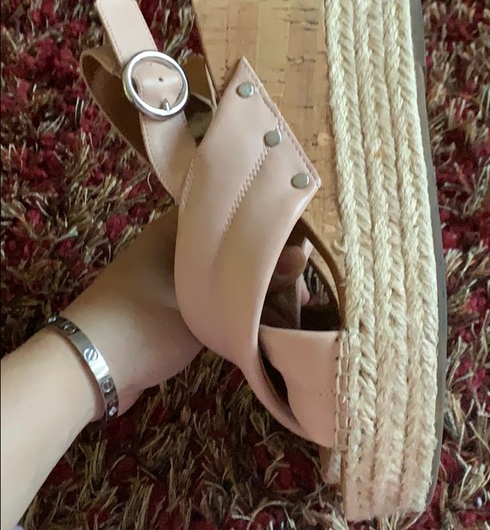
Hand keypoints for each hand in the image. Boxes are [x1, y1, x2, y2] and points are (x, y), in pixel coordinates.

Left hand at [63, 209, 308, 419]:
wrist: (87, 370)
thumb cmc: (143, 323)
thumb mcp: (204, 303)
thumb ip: (254, 281)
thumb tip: (302, 257)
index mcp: (179, 230)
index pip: (237, 218)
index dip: (274, 233)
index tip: (304, 256)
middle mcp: (179, 247)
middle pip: (238, 250)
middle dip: (272, 270)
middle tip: (303, 293)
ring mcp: (178, 279)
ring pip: (231, 277)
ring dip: (259, 293)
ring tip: (295, 310)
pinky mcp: (178, 307)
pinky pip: (219, 300)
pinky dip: (241, 309)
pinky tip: (267, 324)